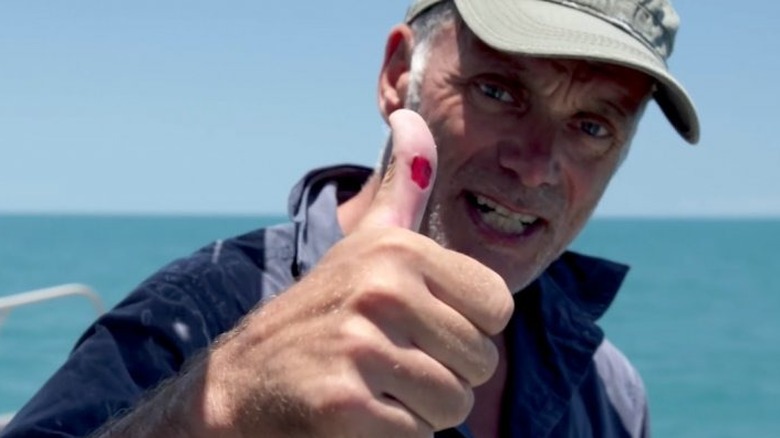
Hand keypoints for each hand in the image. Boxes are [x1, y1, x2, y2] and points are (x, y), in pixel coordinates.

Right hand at [202, 109, 513, 436]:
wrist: (242, 380)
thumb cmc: (323, 311)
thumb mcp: (364, 243)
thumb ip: (402, 186)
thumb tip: (414, 116)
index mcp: (400, 250)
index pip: (498, 307)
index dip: (465, 328)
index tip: (417, 326)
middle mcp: (382, 289)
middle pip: (479, 361)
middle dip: (442, 374)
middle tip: (387, 361)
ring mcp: (360, 346)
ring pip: (453, 404)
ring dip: (418, 409)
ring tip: (372, 386)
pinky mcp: (342, 405)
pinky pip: (417, 437)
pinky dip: (390, 435)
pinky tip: (352, 413)